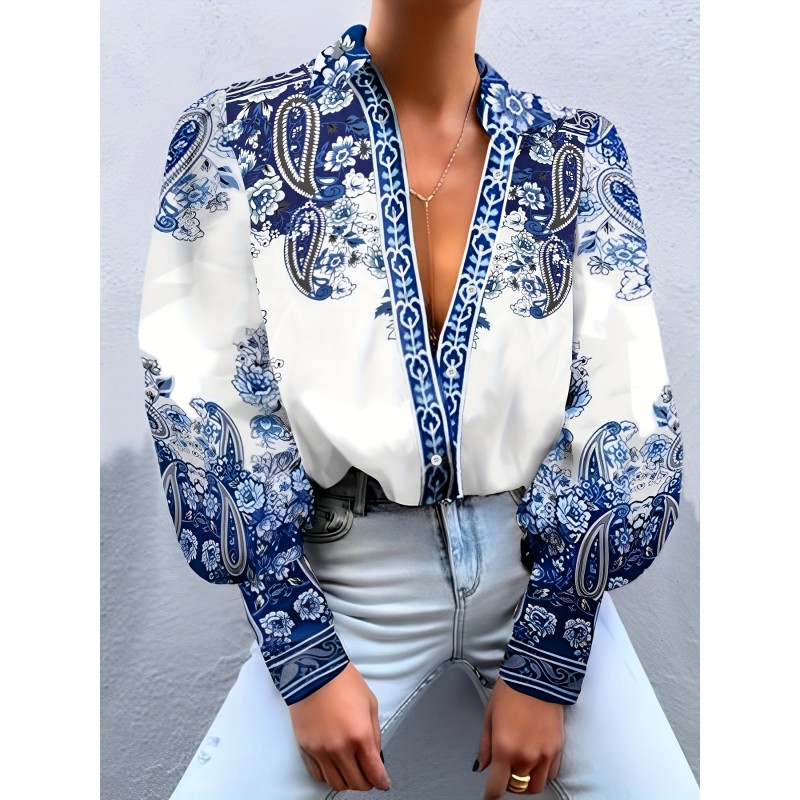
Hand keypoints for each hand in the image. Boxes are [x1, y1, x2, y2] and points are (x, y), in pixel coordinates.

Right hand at [287, 661, 390, 791]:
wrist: (314, 670)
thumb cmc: (342, 681)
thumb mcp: (370, 704)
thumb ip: (375, 734)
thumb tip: (376, 755)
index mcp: (360, 735)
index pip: (374, 773)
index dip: (382, 781)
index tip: (383, 782)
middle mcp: (340, 747)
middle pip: (356, 783)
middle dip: (367, 783)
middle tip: (370, 776)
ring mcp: (321, 750)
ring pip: (337, 784)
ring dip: (348, 781)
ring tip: (352, 770)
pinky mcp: (306, 748)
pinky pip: (318, 774)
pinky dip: (329, 775)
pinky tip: (335, 765)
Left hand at [475, 677, 564, 797]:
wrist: (537, 675)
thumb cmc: (510, 691)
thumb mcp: (489, 717)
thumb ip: (485, 746)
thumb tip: (482, 766)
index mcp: (504, 749)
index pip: (497, 787)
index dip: (490, 795)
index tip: (489, 795)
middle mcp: (526, 756)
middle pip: (516, 787)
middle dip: (507, 783)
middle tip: (504, 771)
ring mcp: (544, 754)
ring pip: (535, 786)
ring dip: (526, 781)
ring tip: (520, 767)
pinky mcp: (557, 749)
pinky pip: (550, 774)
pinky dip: (542, 773)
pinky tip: (535, 760)